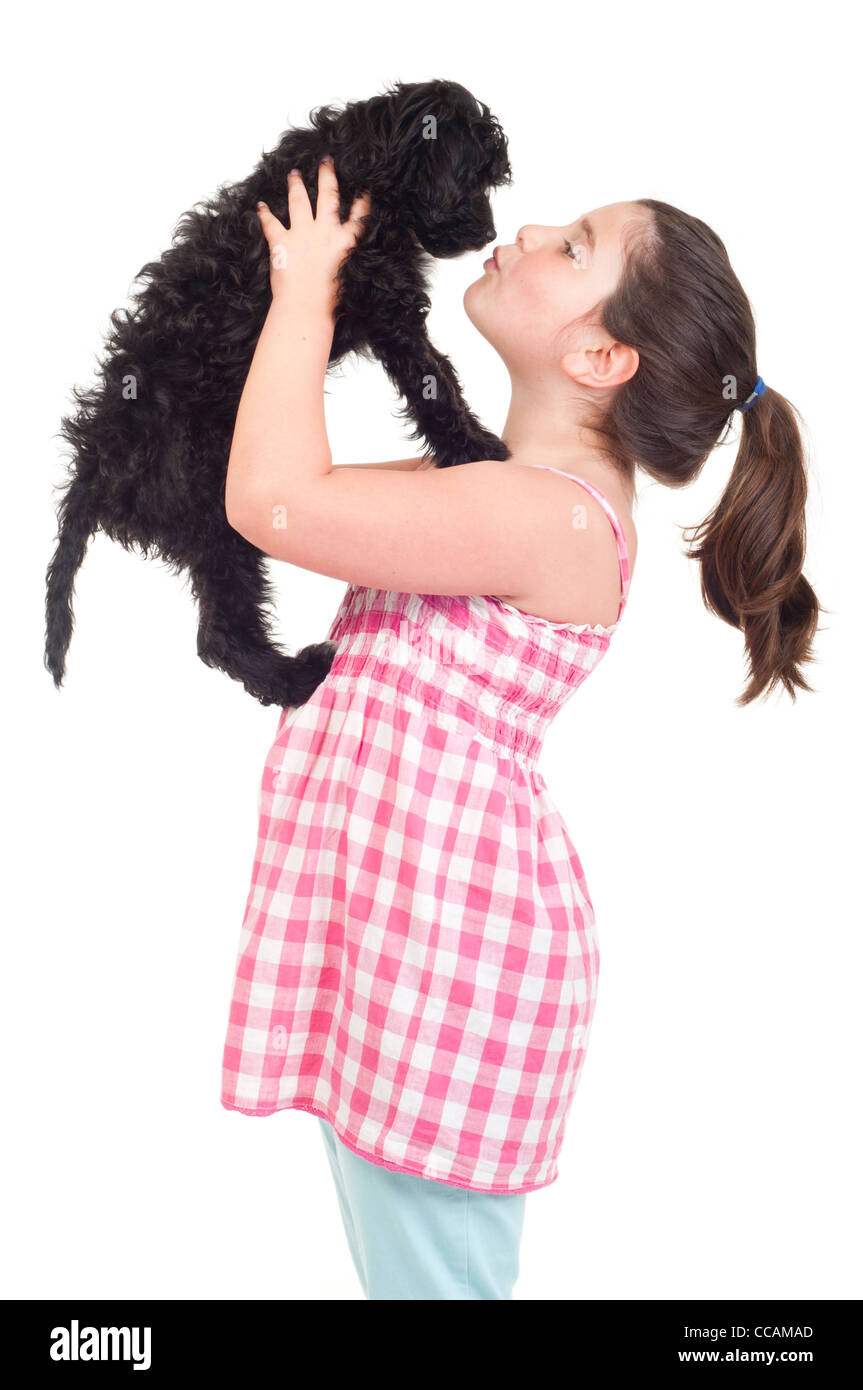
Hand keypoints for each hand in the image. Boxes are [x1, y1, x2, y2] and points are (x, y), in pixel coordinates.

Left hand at [256, 157, 370, 313]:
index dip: (362, 200)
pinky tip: (260, 205)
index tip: (363, 187)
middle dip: (327, 176)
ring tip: (294, 173)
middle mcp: (325, 231)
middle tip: (325, 161)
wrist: (306, 308)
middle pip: (328, 196)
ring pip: (299, 201)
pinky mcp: (281, 242)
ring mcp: (302, 234)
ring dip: (296, 185)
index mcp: (346, 242)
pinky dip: (264, 214)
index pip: (358, 215)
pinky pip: (271, 223)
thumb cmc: (331, 303)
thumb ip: (350, 265)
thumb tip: (350, 264)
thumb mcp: (351, 281)